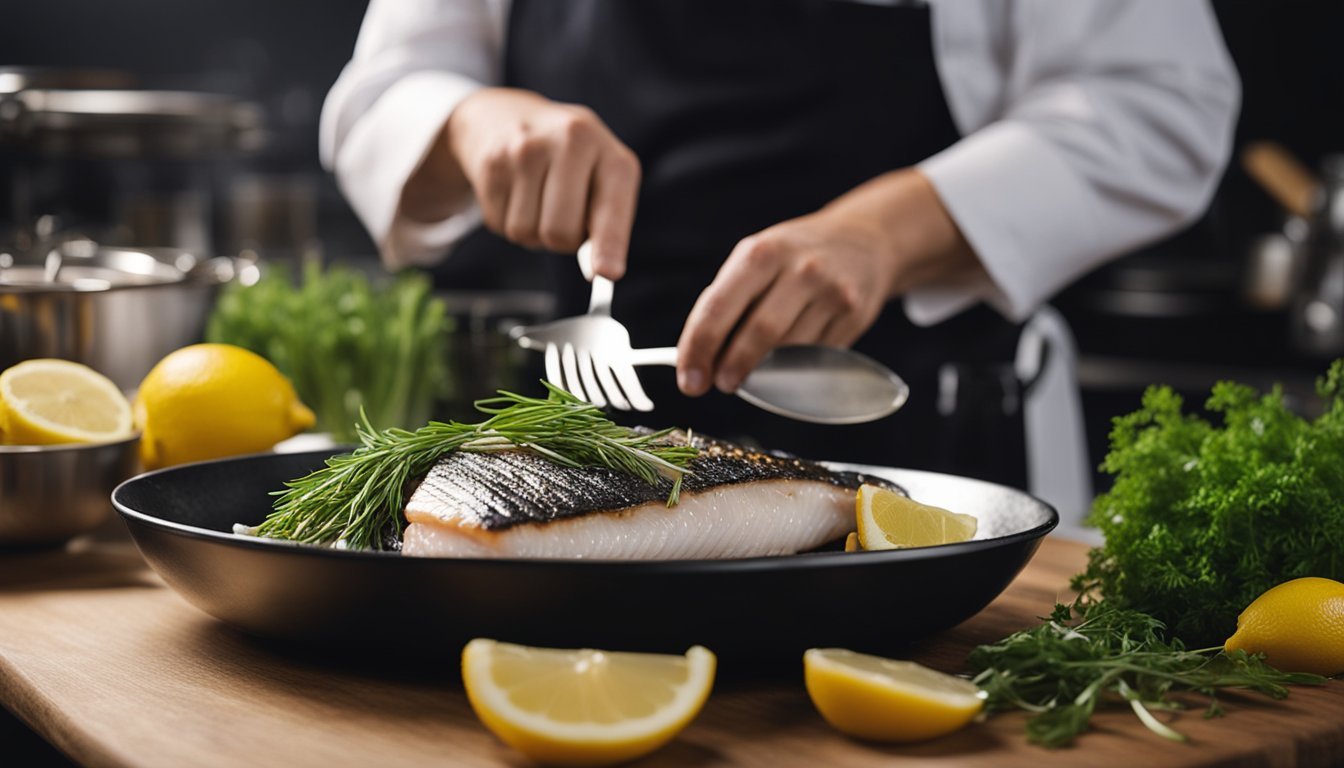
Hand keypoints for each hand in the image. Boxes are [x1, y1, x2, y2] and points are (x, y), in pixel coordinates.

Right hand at [404, 88, 639, 278]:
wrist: (510, 116)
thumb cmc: (571, 161)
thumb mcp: (604, 179)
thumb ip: (609, 225)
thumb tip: (601, 273)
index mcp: (609, 152)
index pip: (610, 209)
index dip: (609, 245)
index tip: (607, 273)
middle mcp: (570, 142)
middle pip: (561, 233)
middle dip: (562, 240)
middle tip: (564, 215)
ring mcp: (525, 150)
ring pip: (526, 233)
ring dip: (533, 231)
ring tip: (538, 198)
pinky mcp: (492, 163)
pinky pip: (500, 225)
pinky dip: (508, 220)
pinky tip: (517, 191)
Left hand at [676, 169, 981, 395]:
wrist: (864, 239)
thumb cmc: (795, 254)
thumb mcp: (758, 256)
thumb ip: (727, 300)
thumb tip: (697, 357)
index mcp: (763, 253)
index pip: (719, 307)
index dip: (699, 348)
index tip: (690, 380)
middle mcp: (800, 270)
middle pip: (758, 334)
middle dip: (732, 368)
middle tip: (721, 384)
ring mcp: (832, 293)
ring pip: (789, 352)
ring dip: (763, 372)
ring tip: (751, 372)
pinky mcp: (854, 315)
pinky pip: (816, 357)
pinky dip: (795, 367)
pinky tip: (789, 359)